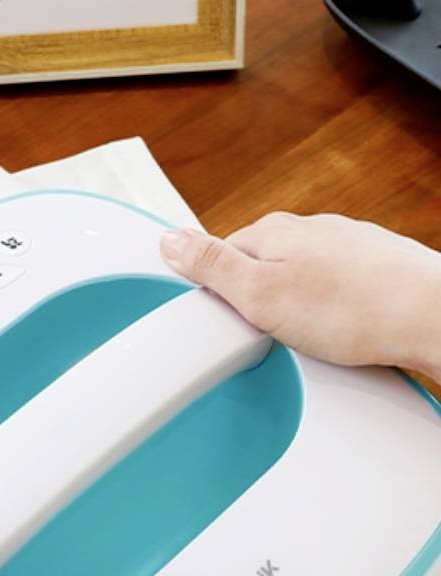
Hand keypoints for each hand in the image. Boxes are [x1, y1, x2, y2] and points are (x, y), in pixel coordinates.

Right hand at [160, 212, 440, 382]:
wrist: (428, 317)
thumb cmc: (350, 309)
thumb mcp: (259, 293)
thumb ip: (210, 266)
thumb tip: (169, 240)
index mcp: (272, 232)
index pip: (219, 255)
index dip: (214, 293)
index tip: (222, 319)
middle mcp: (308, 230)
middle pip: (257, 267)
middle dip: (253, 302)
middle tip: (262, 335)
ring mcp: (341, 247)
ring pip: (295, 281)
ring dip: (291, 309)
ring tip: (302, 337)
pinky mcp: (367, 268)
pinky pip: (328, 292)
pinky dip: (325, 313)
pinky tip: (333, 332)